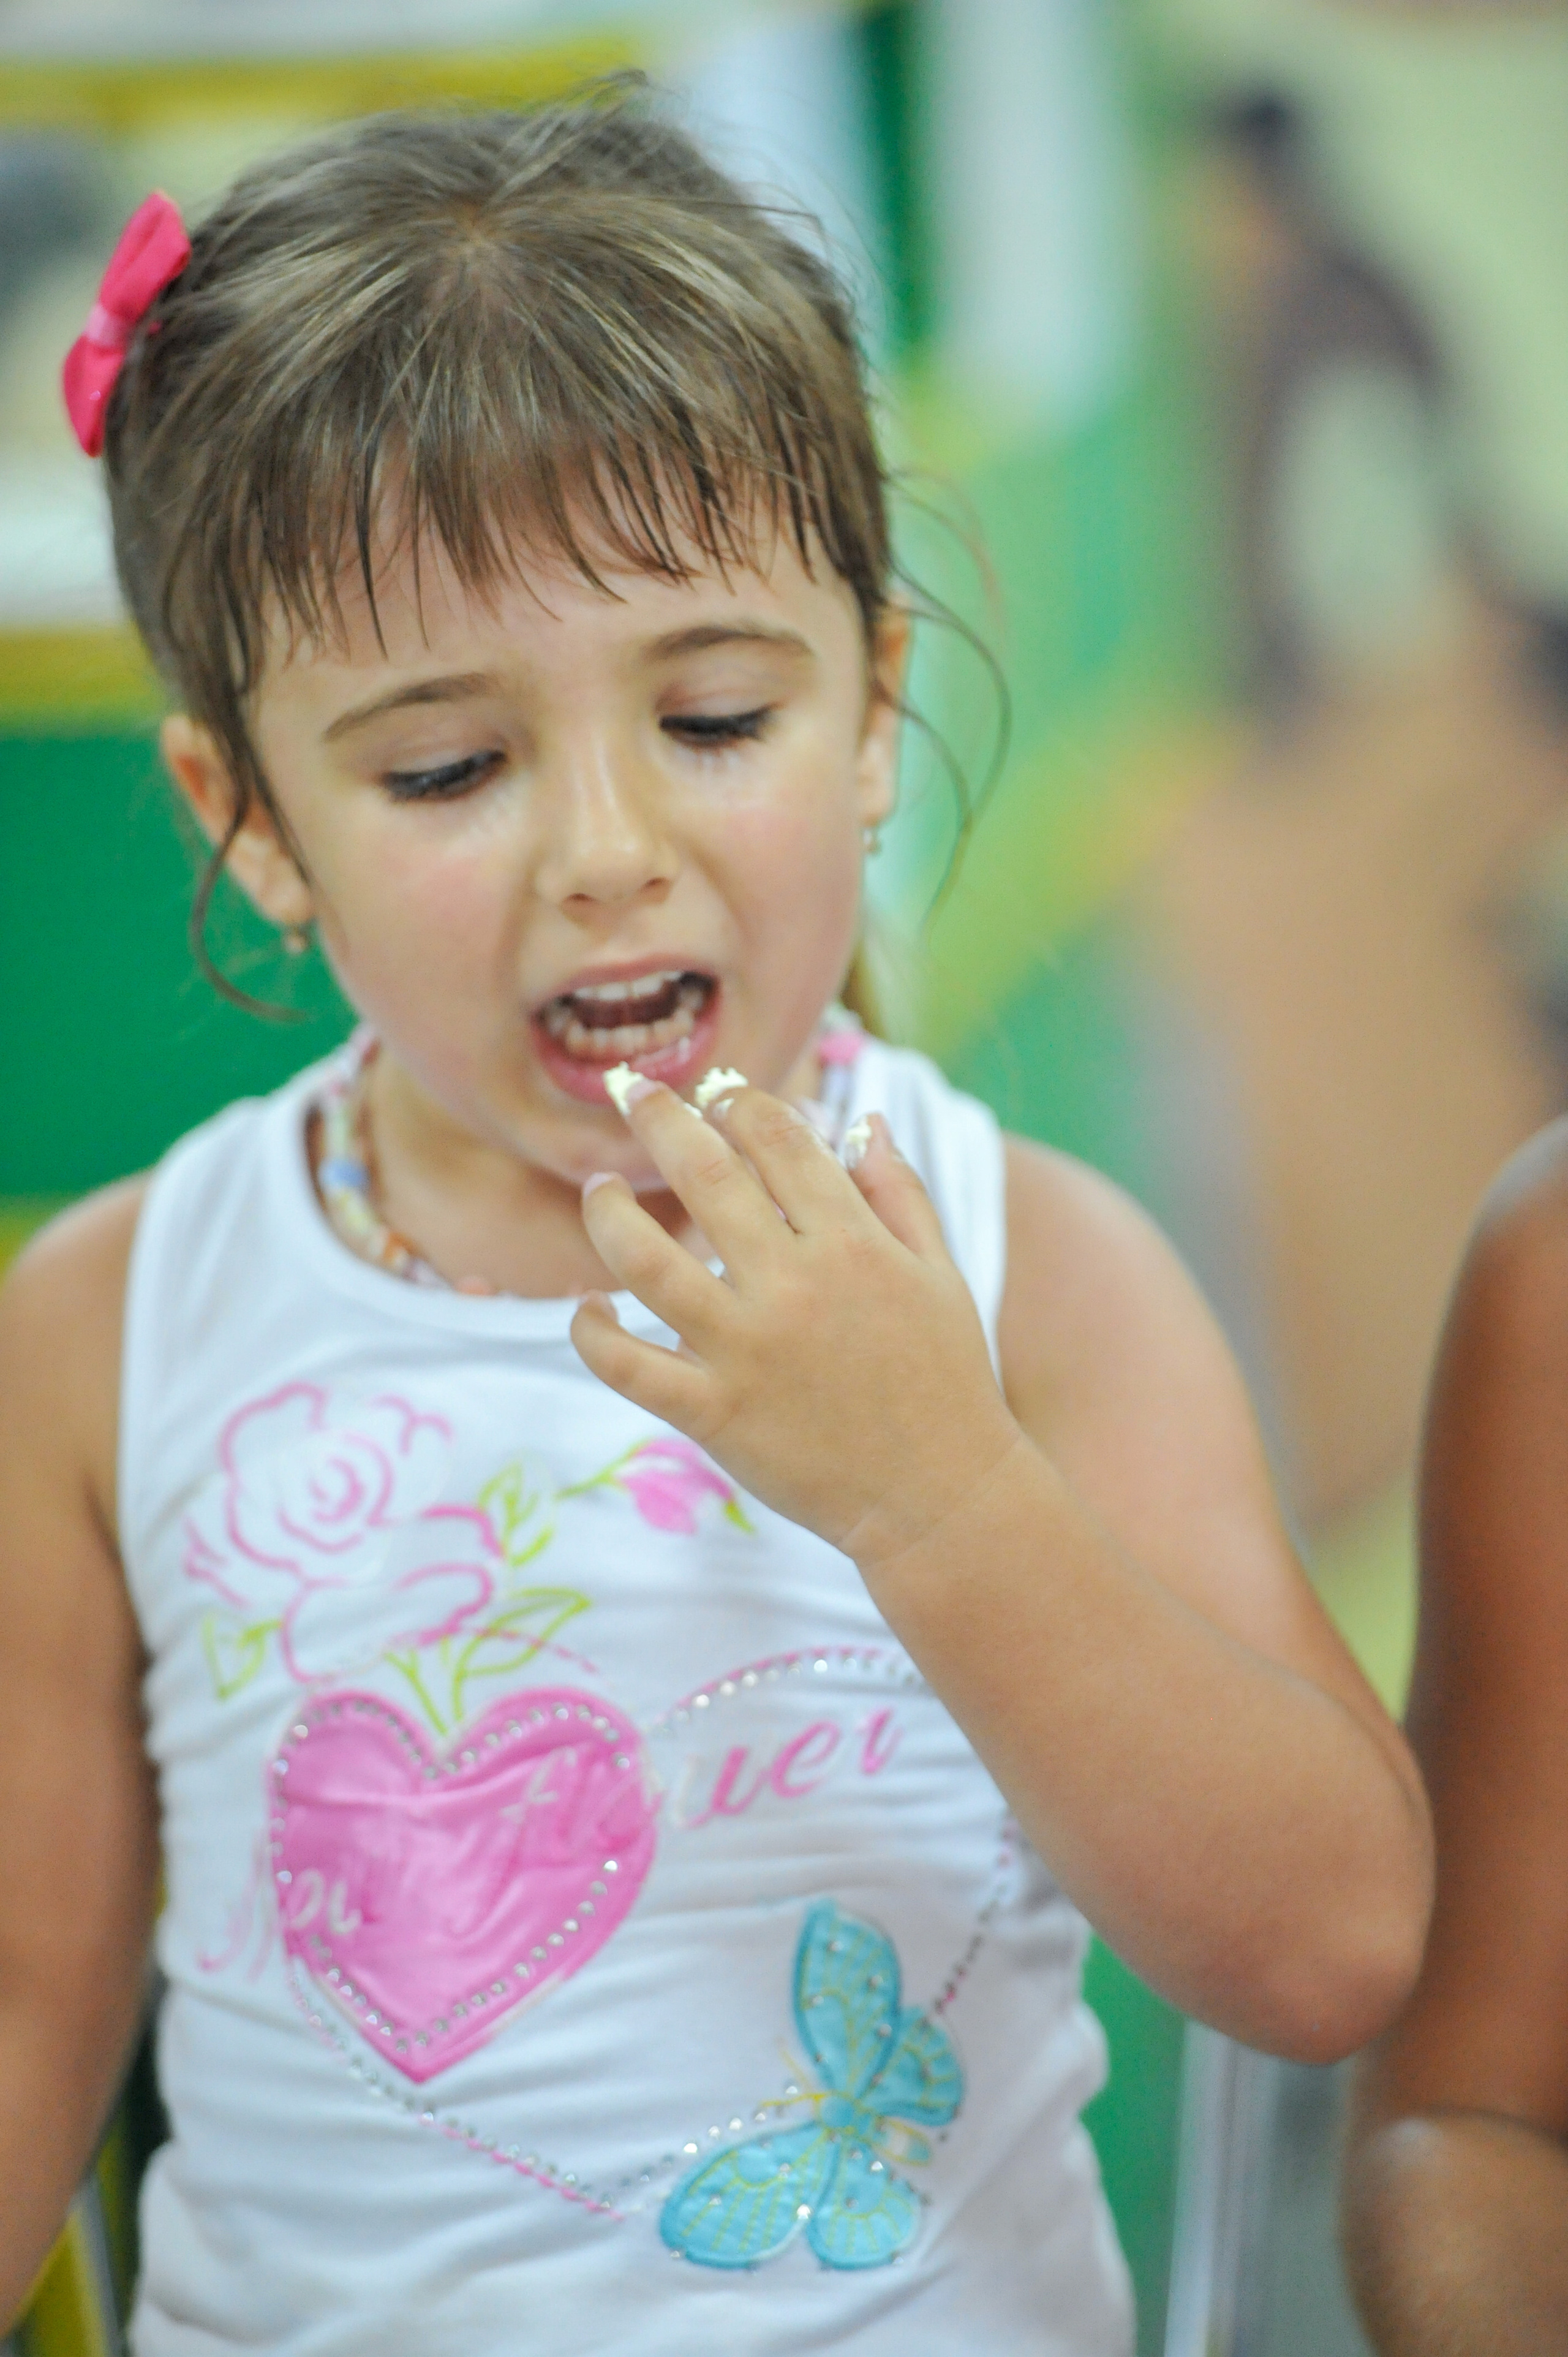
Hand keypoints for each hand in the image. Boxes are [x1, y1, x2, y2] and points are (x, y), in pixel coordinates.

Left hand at [570, 1080, 1021, 1564]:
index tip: (717, 1092)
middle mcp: (794, 1284)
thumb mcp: (940, 1274)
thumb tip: (860, 1119)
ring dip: (609, 1214)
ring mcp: (747, 1349)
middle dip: (660, 1118)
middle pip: (705, 1174)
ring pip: (647, 1261)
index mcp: (853, 1243)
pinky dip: (591, 1333)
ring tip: (598, 1189)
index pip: (779, 1140)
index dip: (739, 1102)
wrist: (943, 1498)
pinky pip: (628, 1366)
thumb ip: (900, 1193)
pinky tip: (583, 1307)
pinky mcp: (714, 1413)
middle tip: (632, 1091)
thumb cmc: (947, 1380)